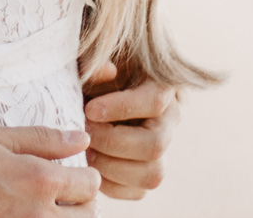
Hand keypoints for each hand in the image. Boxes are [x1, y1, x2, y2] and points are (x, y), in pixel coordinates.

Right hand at [0, 126, 97, 216]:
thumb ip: (43, 139)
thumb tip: (82, 139)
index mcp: (39, 180)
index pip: (90, 183)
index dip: (85, 174)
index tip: (71, 171)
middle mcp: (38, 213)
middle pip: (89, 214)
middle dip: (81, 200)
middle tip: (61, 191)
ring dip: (66, 217)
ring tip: (45, 206)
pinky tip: (25, 214)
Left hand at [82, 63, 177, 199]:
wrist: (89, 92)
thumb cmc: (92, 73)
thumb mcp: (92, 60)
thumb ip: (96, 64)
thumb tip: (109, 71)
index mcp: (161, 87)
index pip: (154, 102)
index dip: (121, 108)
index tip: (89, 109)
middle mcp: (168, 122)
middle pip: (155, 144)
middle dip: (112, 142)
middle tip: (84, 133)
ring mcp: (161, 151)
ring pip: (152, 174)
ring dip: (111, 166)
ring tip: (85, 150)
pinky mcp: (146, 174)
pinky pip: (137, 191)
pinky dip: (110, 184)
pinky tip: (90, 164)